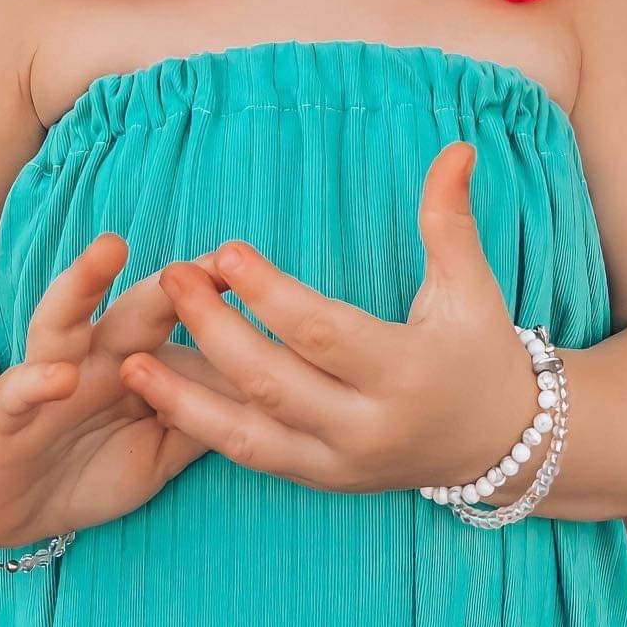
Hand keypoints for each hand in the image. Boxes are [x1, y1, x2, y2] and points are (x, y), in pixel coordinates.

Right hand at [0, 233, 245, 547]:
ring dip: (84, 282)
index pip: (180, 317)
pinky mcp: (5, 414)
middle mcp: (94, 354)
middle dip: (171, 279)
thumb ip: (204, 417)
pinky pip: (19, 390)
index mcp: (136, 359)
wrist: (14, 508)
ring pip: (63, 318)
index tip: (258, 270)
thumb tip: (273, 395)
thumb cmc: (94, 466)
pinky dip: (38, 381)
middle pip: (134, 306)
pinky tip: (61, 376)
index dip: (215, 294)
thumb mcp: (161, 449)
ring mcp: (47, 376)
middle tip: (213, 256)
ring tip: (111, 250)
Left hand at [120, 142, 546, 496]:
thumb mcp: (470, 284)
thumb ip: (450, 217)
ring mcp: (339, 462)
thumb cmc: (480, 348)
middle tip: (171, 276)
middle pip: (273, 380)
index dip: (270, 294)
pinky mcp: (319, 479)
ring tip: (131, 355)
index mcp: (403, 372)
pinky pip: (249, 455)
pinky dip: (201, 425)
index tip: (226, 251)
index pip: (321, 332)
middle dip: (214, 330)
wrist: (495, 442)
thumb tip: (457, 147)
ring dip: (185, 394)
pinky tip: (158, 391)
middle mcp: (366, 427)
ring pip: (247, 432)